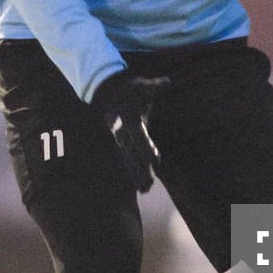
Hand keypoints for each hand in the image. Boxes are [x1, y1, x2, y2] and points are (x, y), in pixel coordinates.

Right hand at [90, 71, 170, 192]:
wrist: (106, 90)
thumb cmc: (130, 88)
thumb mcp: (142, 85)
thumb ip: (154, 86)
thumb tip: (166, 82)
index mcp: (128, 117)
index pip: (138, 136)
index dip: (146, 149)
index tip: (155, 161)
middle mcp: (121, 130)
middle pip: (131, 153)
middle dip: (139, 168)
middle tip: (148, 184)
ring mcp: (118, 137)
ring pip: (126, 159)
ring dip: (135, 175)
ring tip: (145, 190)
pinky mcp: (118, 142)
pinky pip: (125, 159)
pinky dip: (132, 172)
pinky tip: (139, 185)